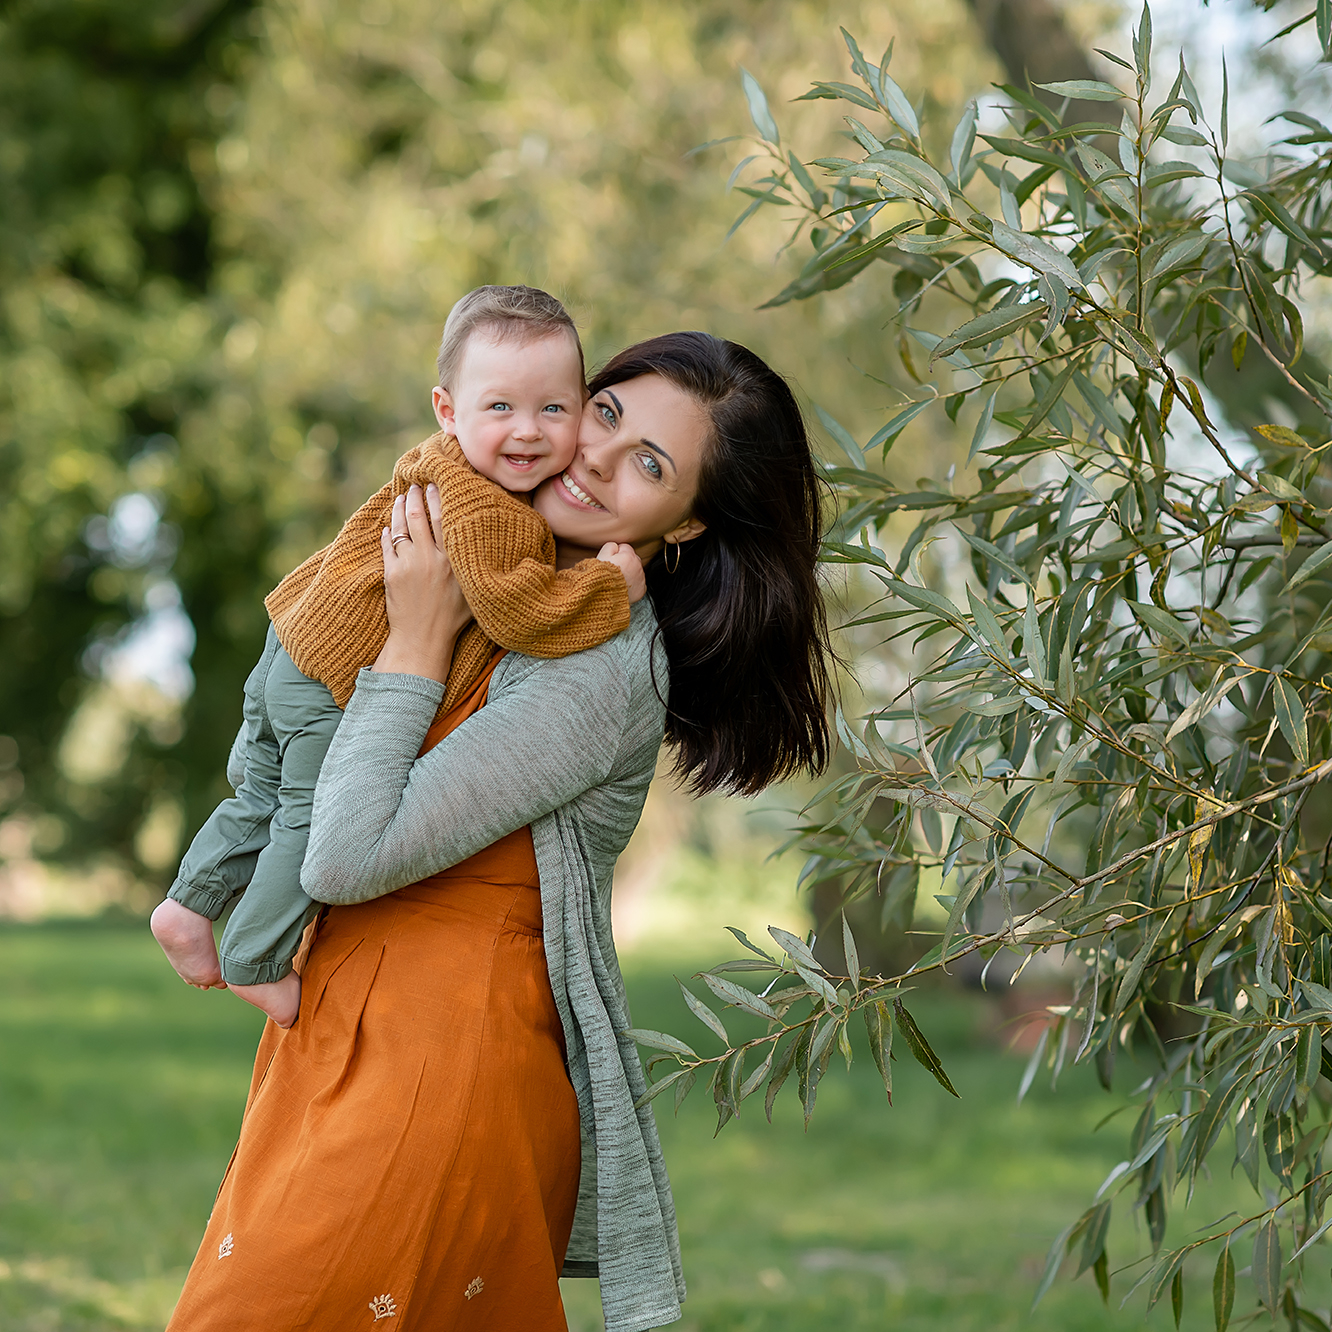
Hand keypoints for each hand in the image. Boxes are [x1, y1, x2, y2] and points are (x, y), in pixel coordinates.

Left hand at [373, 483, 472, 681]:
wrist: (422, 640)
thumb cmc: (452, 619)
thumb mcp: (471, 592)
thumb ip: (472, 566)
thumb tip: (480, 543)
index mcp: (453, 562)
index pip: (445, 520)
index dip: (439, 498)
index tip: (435, 484)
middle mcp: (431, 559)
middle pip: (420, 517)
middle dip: (416, 496)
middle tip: (415, 484)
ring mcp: (409, 565)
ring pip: (401, 527)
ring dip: (399, 509)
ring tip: (401, 497)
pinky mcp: (391, 573)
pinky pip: (387, 545)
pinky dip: (387, 533)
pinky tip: (388, 526)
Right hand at [597, 542, 645, 602]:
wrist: (604, 596)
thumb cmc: (601, 577)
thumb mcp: (601, 555)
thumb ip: (610, 546)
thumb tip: (615, 547)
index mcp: (628, 556)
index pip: (624, 548)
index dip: (615, 554)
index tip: (610, 560)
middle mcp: (637, 566)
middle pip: (632, 559)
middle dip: (625, 563)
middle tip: (613, 571)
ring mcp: (641, 579)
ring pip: (636, 571)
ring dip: (629, 574)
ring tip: (617, 580)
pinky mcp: (641, 590)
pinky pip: (639, 584)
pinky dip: (633, 585)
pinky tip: (623, 587)